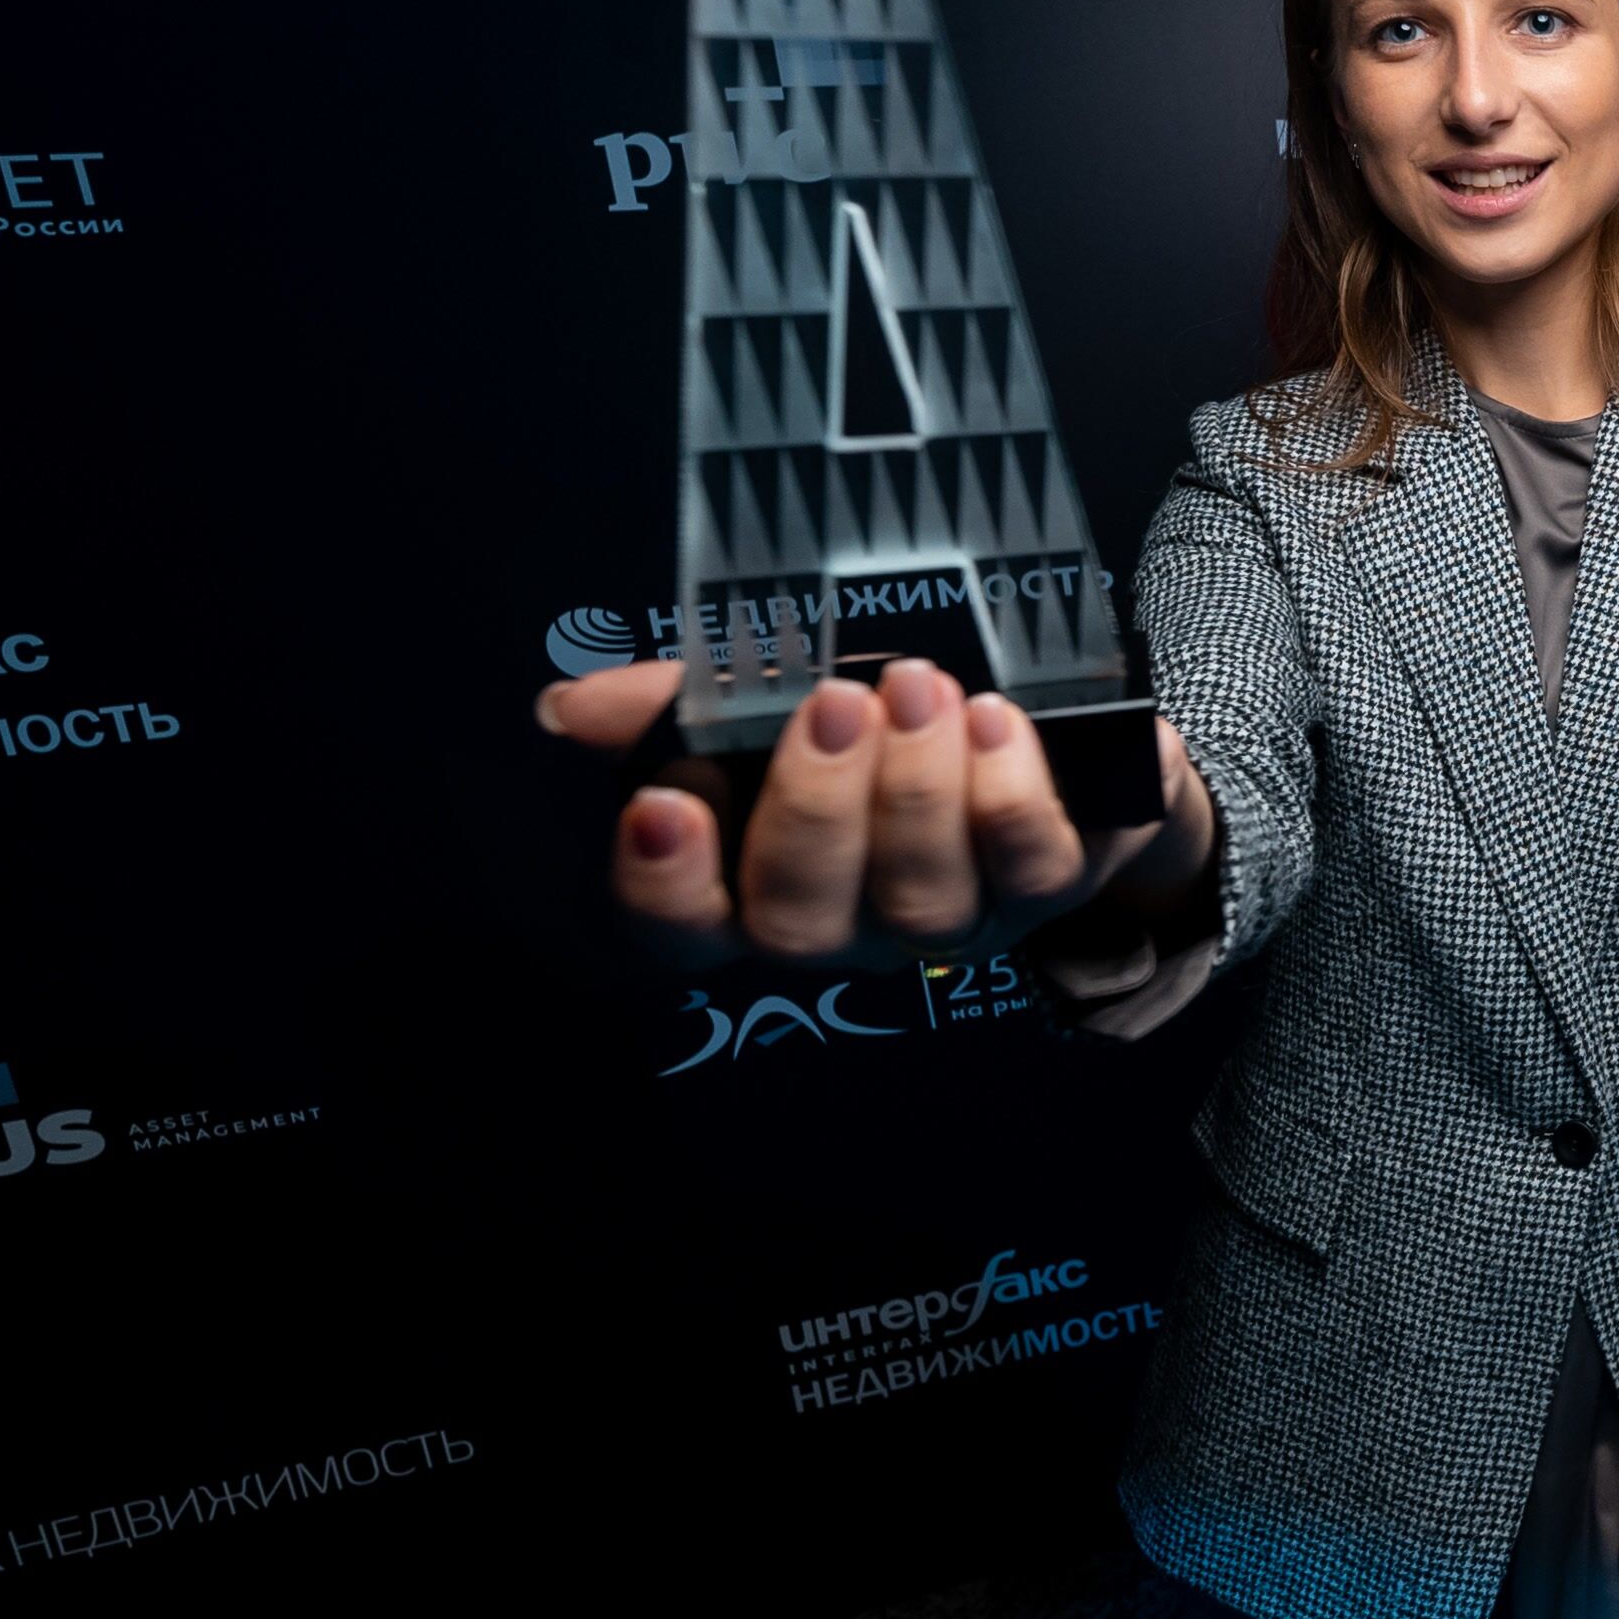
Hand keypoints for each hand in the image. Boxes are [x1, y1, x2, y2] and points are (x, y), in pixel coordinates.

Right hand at [536, 658, 1217, 966]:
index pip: (684, 929)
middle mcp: (849, 923)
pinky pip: (1029, 868)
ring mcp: (951, 916)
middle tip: (837, 704)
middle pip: (801, 921)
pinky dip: (1012, 795)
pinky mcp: (1045, 888)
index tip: (662, 805)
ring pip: (920, 899)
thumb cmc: (886, 724)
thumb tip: (569, 707)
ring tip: (921, 690)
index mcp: (761, 884)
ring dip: (916, 789)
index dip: (663, 885)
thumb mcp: (779, 699)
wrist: (1048, 732)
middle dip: (814, 809)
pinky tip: (996, 724)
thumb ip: (686, 702)